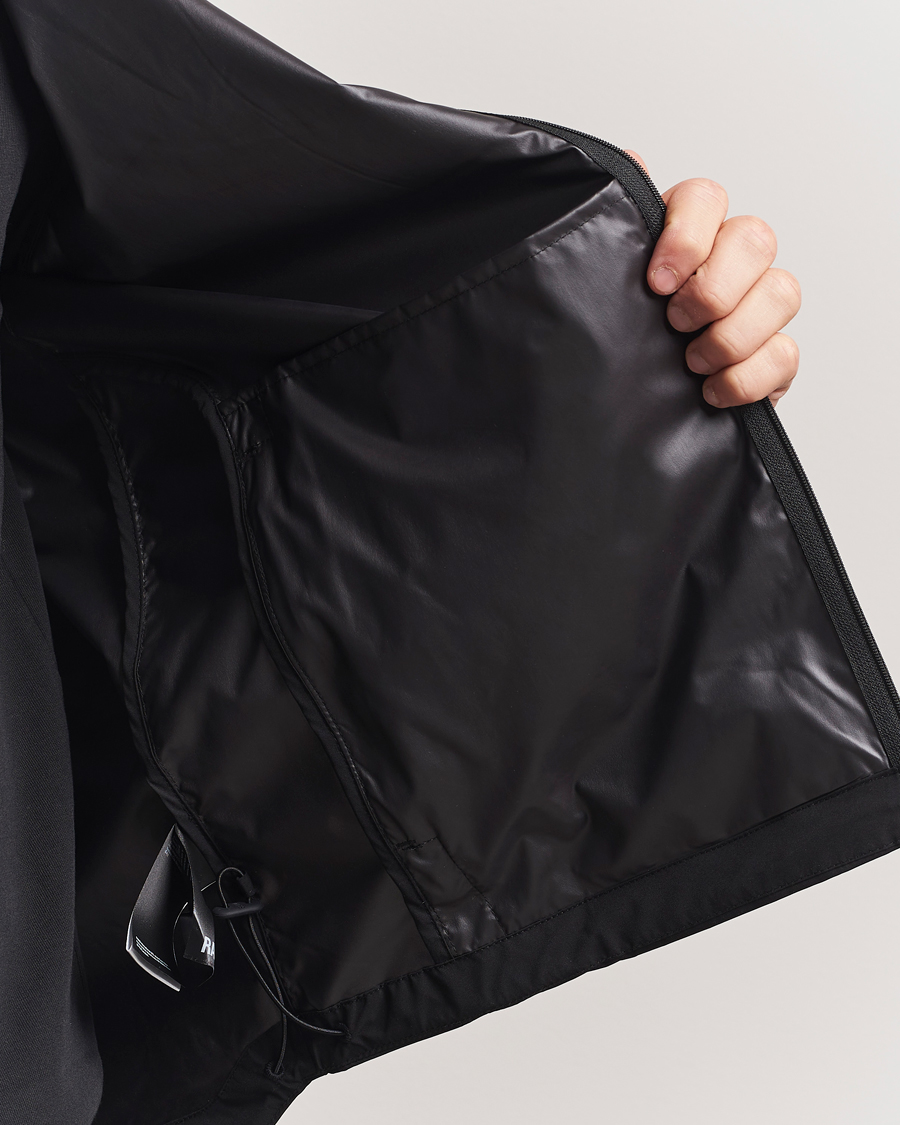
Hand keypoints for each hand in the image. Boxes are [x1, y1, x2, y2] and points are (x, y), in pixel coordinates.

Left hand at [625, 153, 800, 407]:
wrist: (624, 405)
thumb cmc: (618, 338)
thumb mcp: (602, 282)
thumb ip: (614, 222)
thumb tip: (631, 161)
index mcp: (688, 235)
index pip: (706, 199)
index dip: (687, 237)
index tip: (655, 284)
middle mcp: (731, 261)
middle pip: (755, 239)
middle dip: (713, 289)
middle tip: (674, 323)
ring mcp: (759, 307)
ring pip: (781, 292)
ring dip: (732, 334)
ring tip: (691, 362)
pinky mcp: (773, 356)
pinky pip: (786, 353)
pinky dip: (747, 377)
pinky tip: (711, 391)